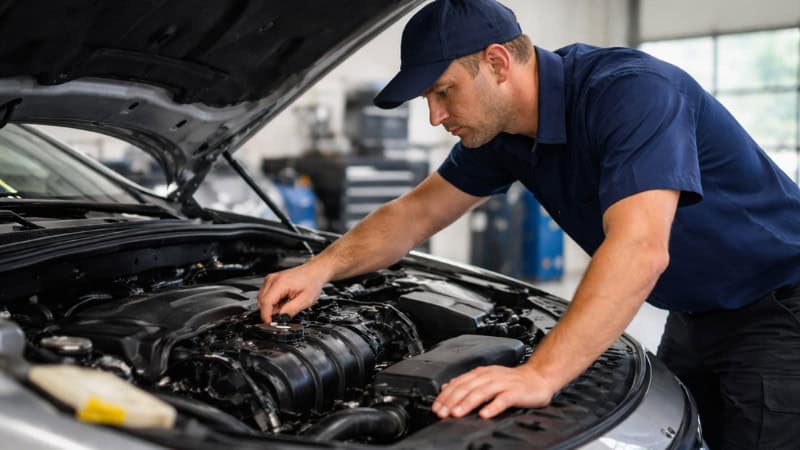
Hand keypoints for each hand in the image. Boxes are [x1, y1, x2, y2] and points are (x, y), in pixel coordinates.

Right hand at [257, 262, 329, 321]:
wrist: (314, 272)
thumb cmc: (311, 282)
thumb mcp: (305, 300)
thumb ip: (290, 310)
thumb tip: (280, 318)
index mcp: (280, 283)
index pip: (266, 302)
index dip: (266, 315)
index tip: (270, 324)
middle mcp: (273, 279)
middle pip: (262, 301)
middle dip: (269, 312)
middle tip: (281, 317)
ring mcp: (271, 279)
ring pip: (262, 299)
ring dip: (271, 307)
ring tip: (285, 306)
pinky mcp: (271, 281)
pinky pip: (265, 295)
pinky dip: (272, 302)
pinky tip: (283, 301)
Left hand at [432, 364, 555, 418]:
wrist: (537, 377)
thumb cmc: (511, 381)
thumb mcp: (486, 378)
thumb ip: (467, 383)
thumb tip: (446, 387)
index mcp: (481, 373)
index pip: (459, 383)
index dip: (446, 396)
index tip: (437, 407)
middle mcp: (490, 376)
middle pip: (467, 387)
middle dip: (452, 401)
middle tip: (443, 412)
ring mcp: (503, 383)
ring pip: (482, 392)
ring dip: (467, 403)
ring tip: (457, 413)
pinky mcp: (515, 392)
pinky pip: (503, 399)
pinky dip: (493, 407)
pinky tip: (485, 414)